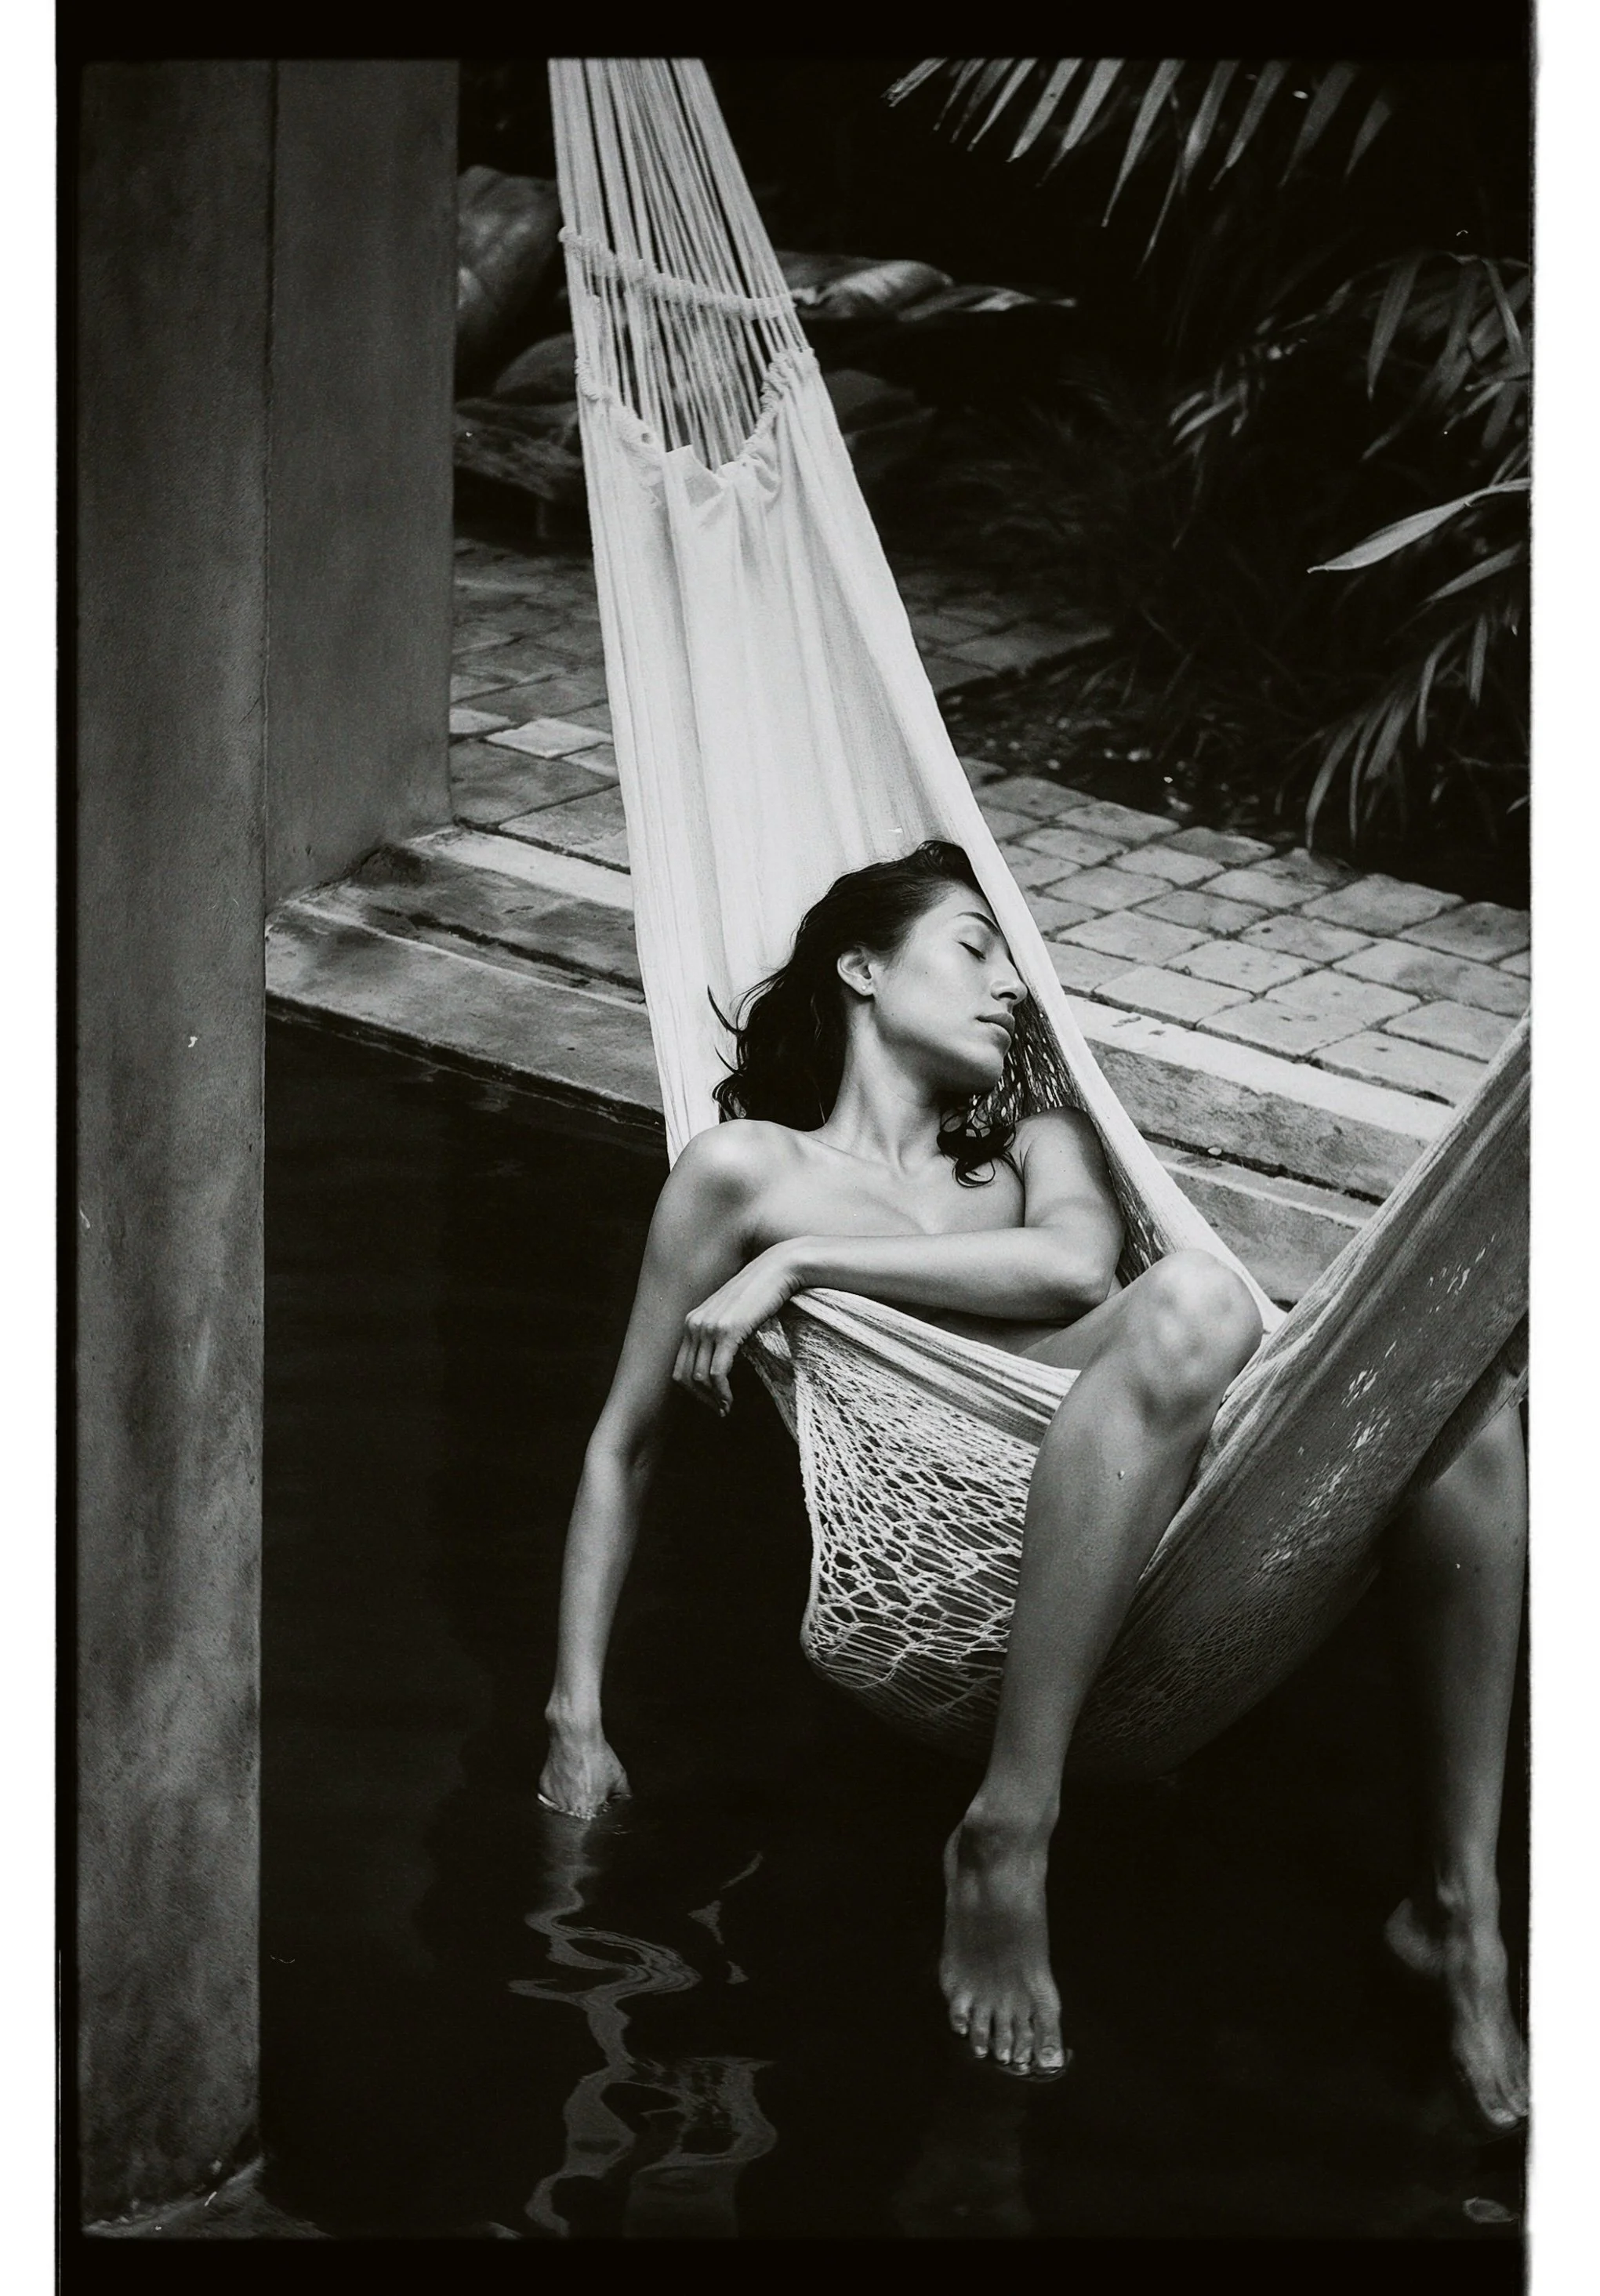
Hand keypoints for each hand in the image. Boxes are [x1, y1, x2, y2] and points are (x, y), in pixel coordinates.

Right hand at [539, 1726, 630, 1818]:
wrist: (575, 1738)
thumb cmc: (596, 1756)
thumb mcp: (618, 1776)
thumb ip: (622, 1794)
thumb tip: (624, 1801)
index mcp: (589, 1810)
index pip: (592, 1823)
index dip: (596, 1814)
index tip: (597, 1807)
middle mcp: (570, 1809)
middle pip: (577, 1818)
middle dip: (584, 1809)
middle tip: (587, 1793)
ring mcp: (555, 1801)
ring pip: (564, 1809)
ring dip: (571, 1801)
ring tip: (577, 1784)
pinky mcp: (545, 1790)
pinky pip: (552, 1797)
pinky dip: (559, 1791)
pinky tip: (566, 1778)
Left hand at [673, 1242, 802, 1415]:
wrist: (778, 1269)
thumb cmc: (761, 1294)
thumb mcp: (733, 1315)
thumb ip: (722, 1334)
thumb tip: (723, 1365)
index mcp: (692, 1321)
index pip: (679, 1367)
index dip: (693, 1391)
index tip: (712, 1401)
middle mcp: (694, 1323)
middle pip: (684, 1376)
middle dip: (700, 1399)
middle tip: (719, 1410)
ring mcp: (709, 1327)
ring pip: (699, 1377)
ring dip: (713, 1399)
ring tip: (727, 1408)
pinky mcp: (727, 1331)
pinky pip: (717, 1372)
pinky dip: (722, 1392)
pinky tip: (730, 1401)